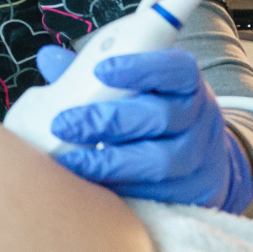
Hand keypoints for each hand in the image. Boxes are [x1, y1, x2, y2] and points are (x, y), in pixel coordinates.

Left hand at [36, 45, 252, 212]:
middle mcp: (198, 116)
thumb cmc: (153, 112)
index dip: (140, 68)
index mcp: (186, 83)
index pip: (174, 69)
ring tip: (70, 160)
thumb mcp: (135, 87)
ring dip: (110, 161)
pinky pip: (159, 193)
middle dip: (107, 121)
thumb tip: (48, 58)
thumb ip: (92, 73)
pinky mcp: (196, 192)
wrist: (204, 159)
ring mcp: (200, 156)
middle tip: (62, 124)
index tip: (100, 71)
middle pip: (159, 116)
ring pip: (161, 159)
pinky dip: (122, 189)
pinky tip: (91, 184)